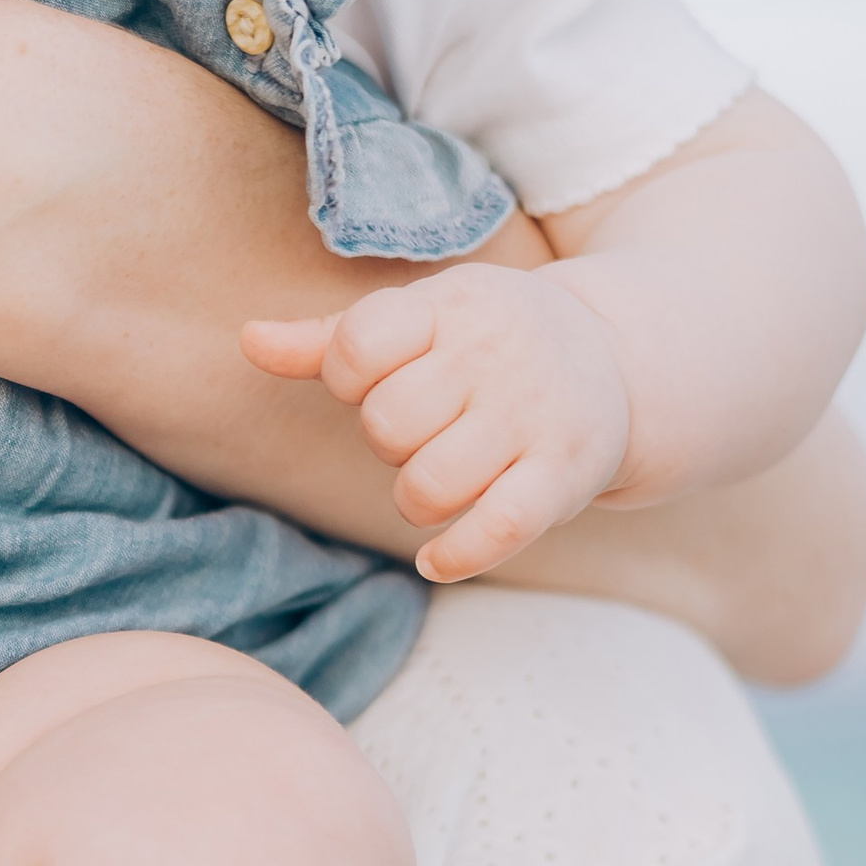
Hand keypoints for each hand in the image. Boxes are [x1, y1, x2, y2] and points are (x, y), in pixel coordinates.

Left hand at [241, 262, 633, 582]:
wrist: (618, 358)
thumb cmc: (485, 341)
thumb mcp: (418, 319)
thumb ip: (329, 339)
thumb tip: (247, 340)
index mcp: (450, 306)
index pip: (358, 345)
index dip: (349, 376)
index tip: (379, 377)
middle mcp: (496, 355)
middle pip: (387, 425)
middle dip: (388, 442)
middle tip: (424, 431)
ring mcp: (533, 416)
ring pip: (430, 487)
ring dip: (418, 500)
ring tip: (440, 480)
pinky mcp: (565, 474)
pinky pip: (498, 530)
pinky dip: (457, 555)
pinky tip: (437, 559)